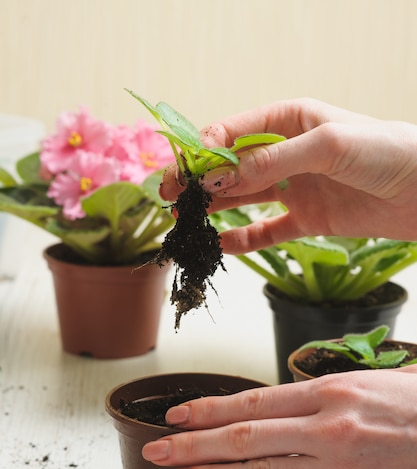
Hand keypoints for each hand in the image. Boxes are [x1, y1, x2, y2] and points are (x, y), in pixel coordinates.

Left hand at [142, 367, 416, 468]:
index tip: (177, 414)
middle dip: (193, 444)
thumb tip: (273, 406)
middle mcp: (329, 430)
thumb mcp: (367, 382)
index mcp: (330, 393)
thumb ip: (318, 396)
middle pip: (245, 439)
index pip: (252, 402)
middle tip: (157, 450)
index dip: (209, 409)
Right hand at [160, 98, 416, 248]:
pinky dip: (243, 240)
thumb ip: (270, 162)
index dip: (201, 153)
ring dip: (212, 209)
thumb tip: (216, 176)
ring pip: (242, 199)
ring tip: (183, 222)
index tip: (178, 174)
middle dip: (197, 182)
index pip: (231, 134)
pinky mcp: (307, 220)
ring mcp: (295, 188)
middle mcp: (287, 154)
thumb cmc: (386, 151)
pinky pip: (266, 231)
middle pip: (230, 168)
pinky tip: (220, 247)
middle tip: (166, 198)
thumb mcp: (326, 146)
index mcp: (288, 121)